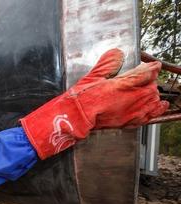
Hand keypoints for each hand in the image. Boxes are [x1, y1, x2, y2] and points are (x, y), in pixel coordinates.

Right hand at [19, 49, 168, 159]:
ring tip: (152, 91)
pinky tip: (156, 107)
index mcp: (120, 86)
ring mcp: (129, 112)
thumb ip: (106, 64)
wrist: (74, 119)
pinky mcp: (127, 122)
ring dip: (153, 95)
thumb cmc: (79, 100)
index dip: (152, 69)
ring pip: (152, 102)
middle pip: (151, 88)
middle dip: (150, 82)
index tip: (154, 65)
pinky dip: (154, 111)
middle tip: (146, 77)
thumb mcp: (91, 77)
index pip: (144, 74)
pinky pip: (147, 117)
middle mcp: (128, 100)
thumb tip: (117, 54)